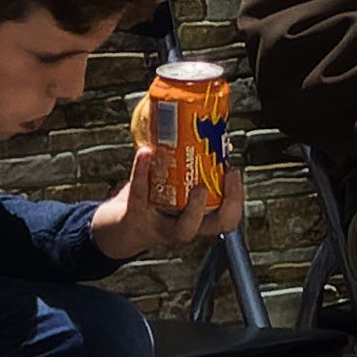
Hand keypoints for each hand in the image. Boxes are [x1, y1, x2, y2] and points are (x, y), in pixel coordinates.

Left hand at [89, 143, 235, 262]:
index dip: (237, 197)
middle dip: (227, 204)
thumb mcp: (173, 183)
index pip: (228, 215)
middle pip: (217, 225)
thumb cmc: (151, 201)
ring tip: (197, 185)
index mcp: (199, 216)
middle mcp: (186, 226)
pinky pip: (141, 196)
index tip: (233, 171)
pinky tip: (145, 153)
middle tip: (226, 177)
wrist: (119, 223)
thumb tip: (200, 127)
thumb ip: (187, 163)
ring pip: (185, 229)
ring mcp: (162, 227)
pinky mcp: (136, 218)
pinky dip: (142, 172)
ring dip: (194, 209)